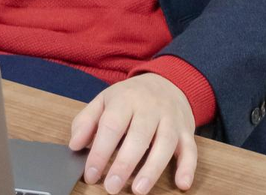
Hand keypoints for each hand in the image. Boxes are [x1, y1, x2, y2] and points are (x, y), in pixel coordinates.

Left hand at [69, 73, 197, 193]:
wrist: (167, 81)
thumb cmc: (131, 97)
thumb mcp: (104, 100)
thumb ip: (86, 121)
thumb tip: (75, 145)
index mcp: (126, 99)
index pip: (111, 126)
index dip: (100, 151)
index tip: (90, 173)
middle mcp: (150, 108)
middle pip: (138, 136)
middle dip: (124, 164)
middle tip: (111, 187)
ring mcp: (171, 119)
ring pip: (165, 144)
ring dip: (152, 169)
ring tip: (138, 190)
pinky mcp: (187, 131)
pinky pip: (191, 149)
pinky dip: (188, 167)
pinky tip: (182, 184)